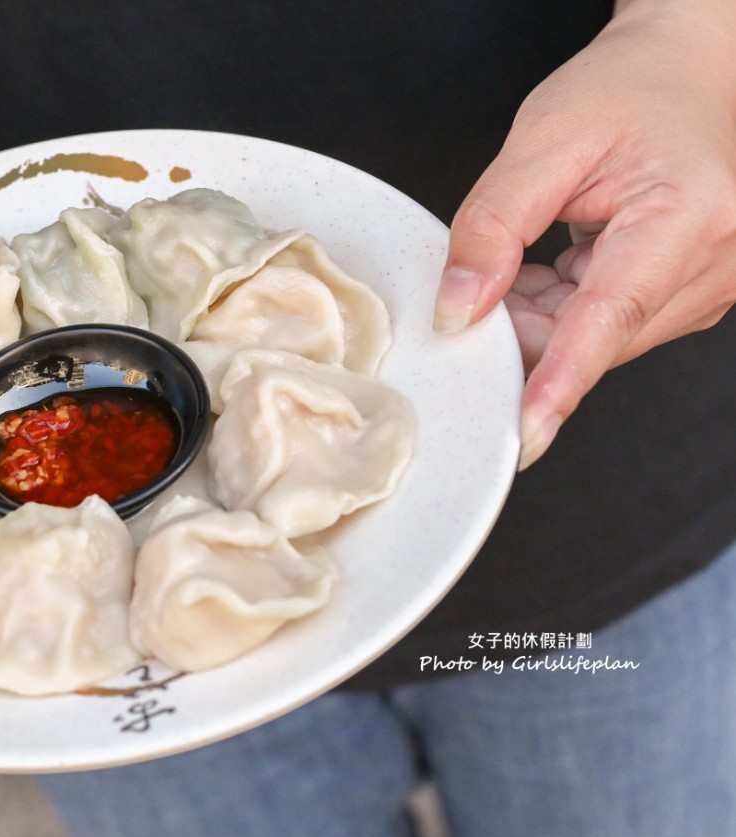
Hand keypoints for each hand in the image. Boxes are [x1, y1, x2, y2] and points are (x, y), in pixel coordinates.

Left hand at [433, 1, 735, 468]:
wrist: (685, 70)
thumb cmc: (625, 90)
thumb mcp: (544, 140)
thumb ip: (493, 225)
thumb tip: (458, 310)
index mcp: (686, 217)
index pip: (609, 318)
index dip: (558, 380)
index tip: (523, 434)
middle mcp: (714, 263)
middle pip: (594, 339)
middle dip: (521, 332)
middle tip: (475, 291)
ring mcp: (707, 286)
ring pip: (595, 340)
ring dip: (539, 317)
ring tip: (526, 255)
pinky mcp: (687, 296)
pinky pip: (604, 328)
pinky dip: (558, 309)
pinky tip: (546, 267)